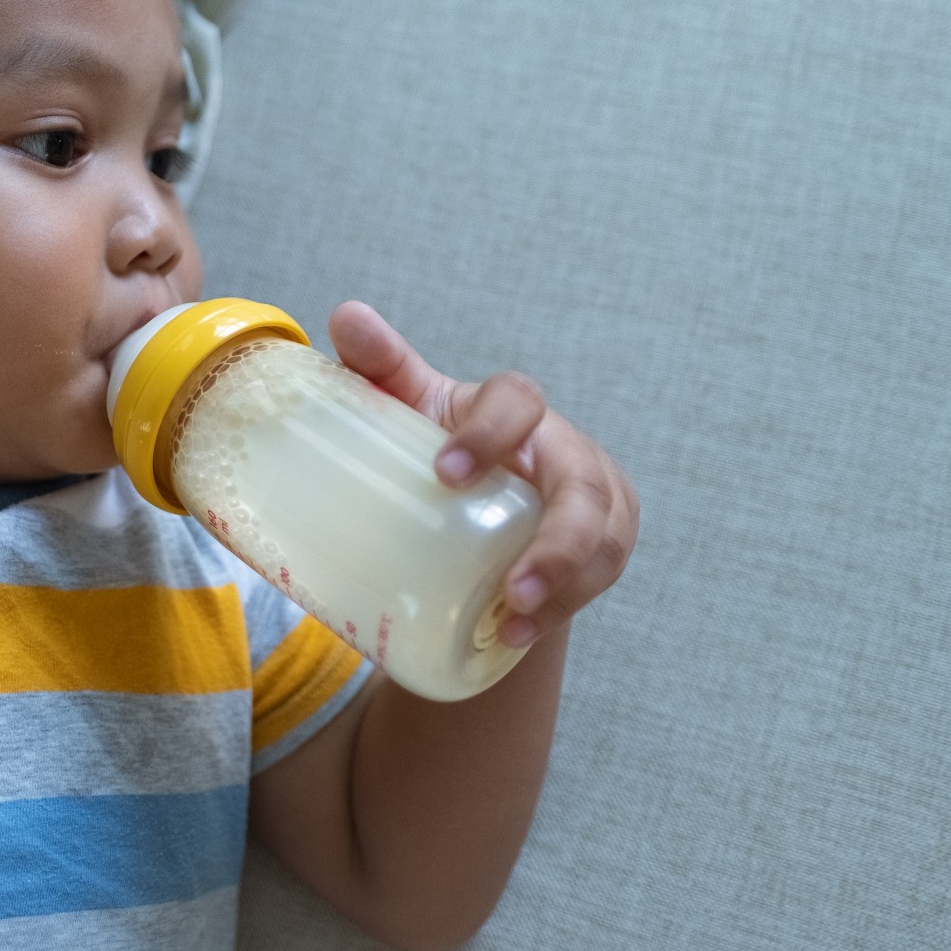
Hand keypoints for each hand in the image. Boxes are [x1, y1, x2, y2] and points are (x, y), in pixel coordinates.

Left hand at [328, 300, 638, 647]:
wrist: (486, 509)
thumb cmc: (449, 447)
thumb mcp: (415, 410)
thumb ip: (382, 368)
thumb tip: (345, 314)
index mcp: (518, 411)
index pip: (519, 401)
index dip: (489, 432)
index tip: (444, 472)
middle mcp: (568, 452)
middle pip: (584, 490)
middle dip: (555, 543)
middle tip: (507, 589)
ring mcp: (599, 503)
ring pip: (602, 544)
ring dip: (563, 588)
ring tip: (511, 625)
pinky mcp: (605, 547)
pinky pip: (597, 580)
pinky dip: (560, 611)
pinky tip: (519, 635)